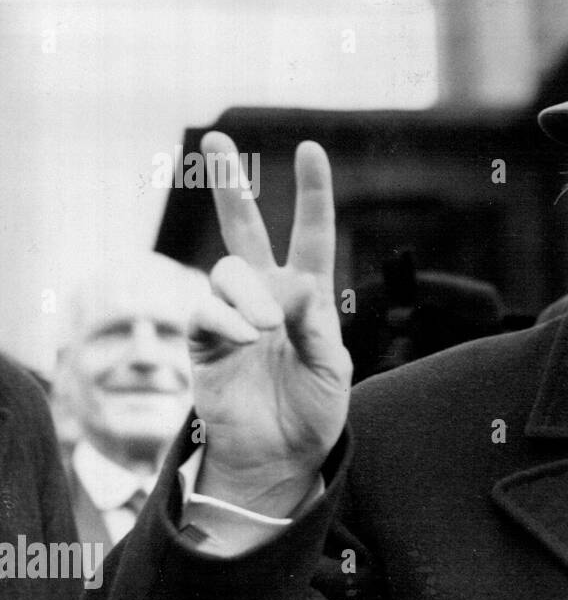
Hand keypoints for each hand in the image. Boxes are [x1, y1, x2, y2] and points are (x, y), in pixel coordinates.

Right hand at [188, 132, 352, 514]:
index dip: (313, 195)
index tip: (311, 150)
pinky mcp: (203, 341)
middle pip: (245, 230)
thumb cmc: (314, 413)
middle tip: (216, 141)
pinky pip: (206, 310)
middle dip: (230, 185)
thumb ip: (316, 323)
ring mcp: (232, 316)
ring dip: (250, 291)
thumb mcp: (332, 367)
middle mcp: (267, 297)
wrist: (280, 457)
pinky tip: (248, 336)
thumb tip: (296, 283)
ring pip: (228, 269)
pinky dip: (228, 318)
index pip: (311, 235)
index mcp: (308, 298)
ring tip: (268, 327)